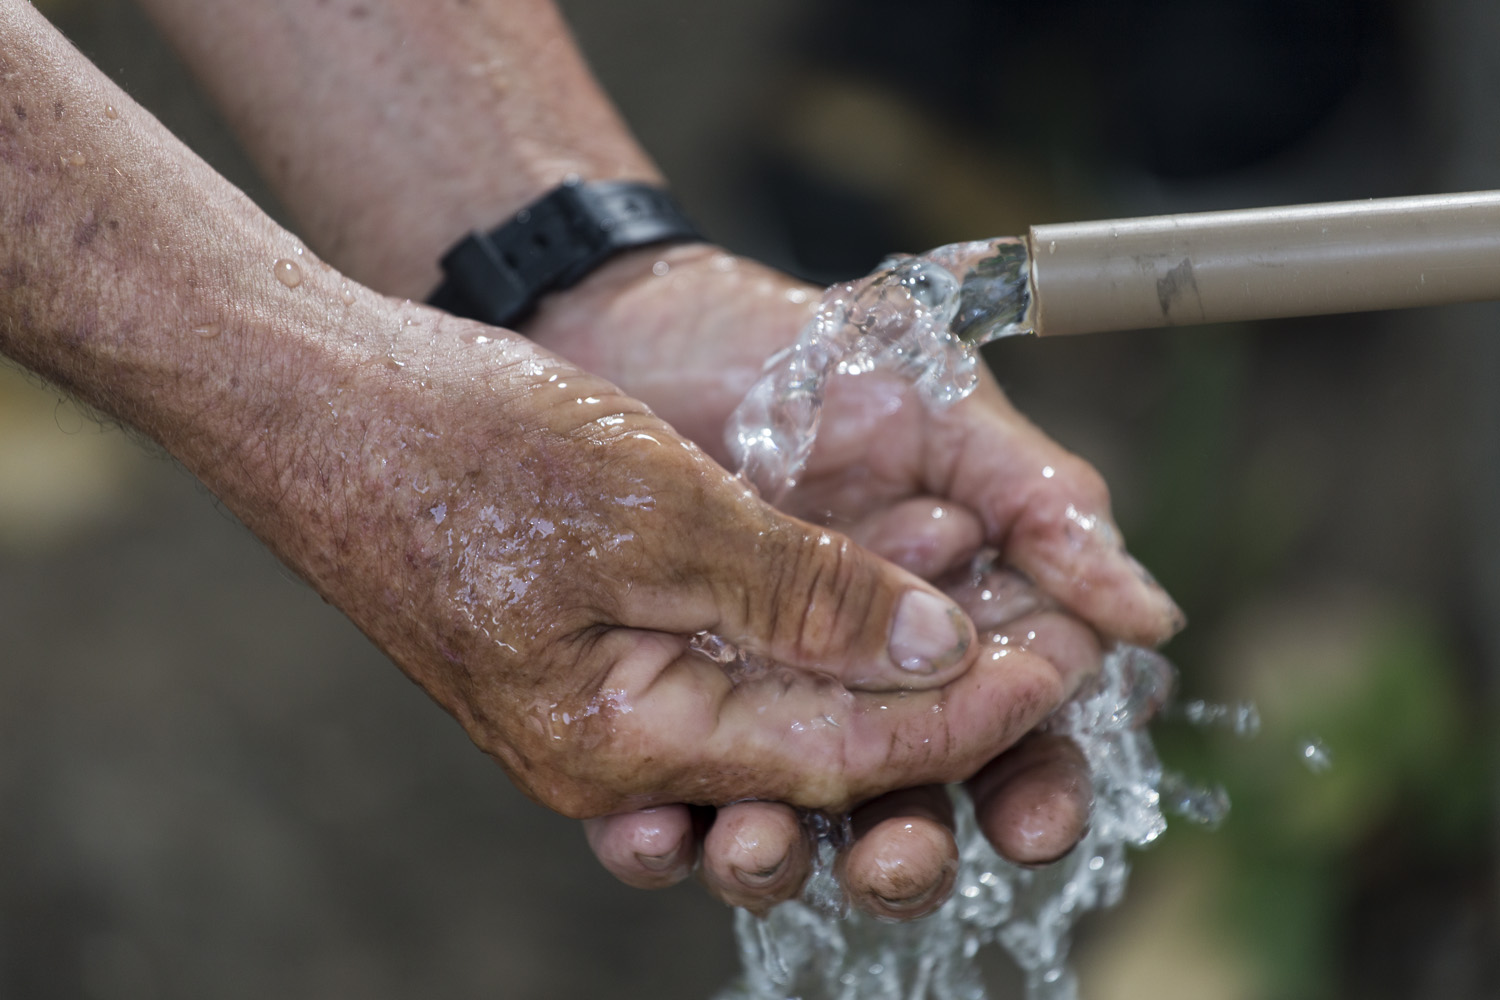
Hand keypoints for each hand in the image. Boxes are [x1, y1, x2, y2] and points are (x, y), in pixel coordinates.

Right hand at [252, 295, 1109, 835]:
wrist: (314, 397)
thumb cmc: (459, 448)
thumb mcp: (657, 511)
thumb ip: (802, 595)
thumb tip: (932, 652)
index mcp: (627, 744)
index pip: (844, 758)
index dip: (965, 713)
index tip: (1064, 662)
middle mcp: (618, 749)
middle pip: (819, 752)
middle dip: (937, 699)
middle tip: (1042, 642)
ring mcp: (602, 701)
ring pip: (780, 705)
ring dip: (876, 655)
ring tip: (969, 595)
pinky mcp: (594, 646)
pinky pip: (726, 661)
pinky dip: (804, 623)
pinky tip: (864, 582)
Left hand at [526, 244, 1182, 916]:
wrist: (640, 323)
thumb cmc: (808, 360)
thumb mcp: (942, 415)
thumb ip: (1044, 510)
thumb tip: (1152, 617)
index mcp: (954, 623)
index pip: (1016, 734)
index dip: (1035, 786)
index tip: (1030, 816)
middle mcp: (863, 678)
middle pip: (907, 801)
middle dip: (909, 852)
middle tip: (895, 861)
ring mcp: (761, 694)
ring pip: (789, 817)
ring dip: (782, 857)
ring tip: (756, 845)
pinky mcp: (663, 699)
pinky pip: (664, 791)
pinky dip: (660, 833)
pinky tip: (652, 832)